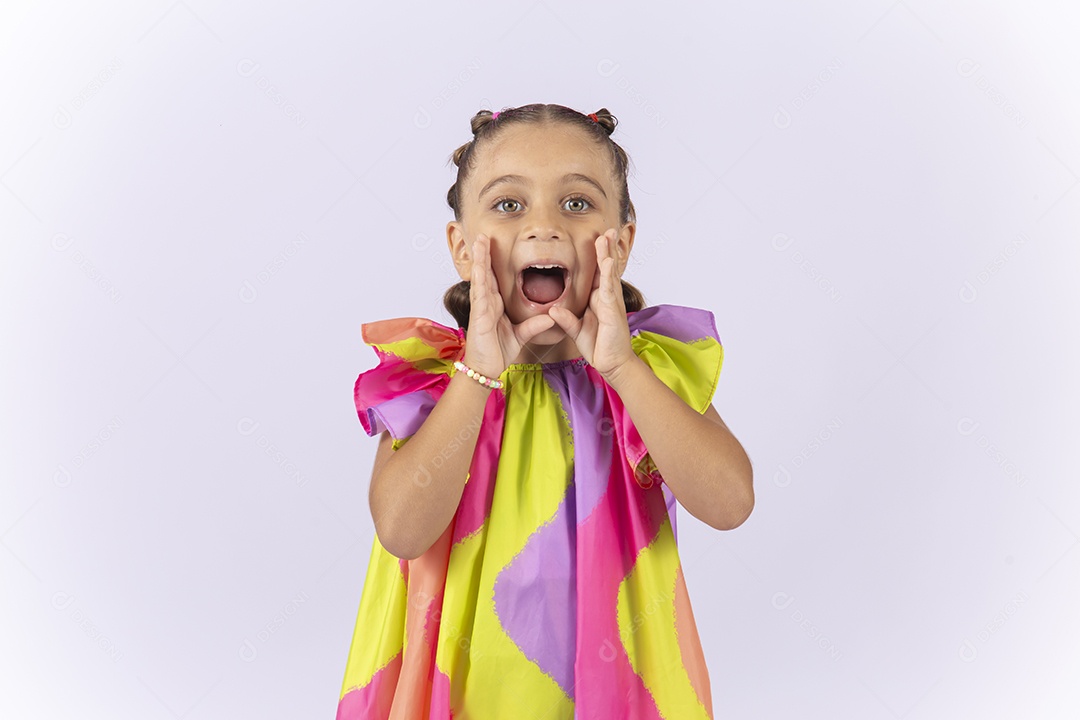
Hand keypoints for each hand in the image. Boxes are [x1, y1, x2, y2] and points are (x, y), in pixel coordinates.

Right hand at [463, 233, 555, 377]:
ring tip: (480, 242)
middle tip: (485, 235)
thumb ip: (535, 324)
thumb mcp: (521, 335)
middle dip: (485, 253)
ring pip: (481, 278)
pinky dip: (480, 281)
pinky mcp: (480, 317)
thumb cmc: (497, 351)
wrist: (486, 369)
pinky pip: (480, 296)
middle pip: (486, 272)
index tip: (495, 245)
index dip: (494, 261)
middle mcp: (486, 302)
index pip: (495, 277)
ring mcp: (481, 308)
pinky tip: (480, 269)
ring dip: (480, 260)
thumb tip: (550, 316)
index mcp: (494, 304)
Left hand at [548, 228, 637, 379]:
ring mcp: (612, 303)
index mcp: (598, 299)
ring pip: (609, 274)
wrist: (612, 364)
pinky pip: (608, 291)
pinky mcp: (613, 312)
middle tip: (606, 229)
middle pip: (606, 268)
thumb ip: (566, 319)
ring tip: (607, 237)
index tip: (596, 239)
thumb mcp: (577, 330)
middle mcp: (607, 297)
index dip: (597, 256)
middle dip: (606, 248)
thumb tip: (552, 310)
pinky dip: (607, 276)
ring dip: (608, 255)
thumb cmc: (598, 346)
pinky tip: (607, 263)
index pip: (597, 273)